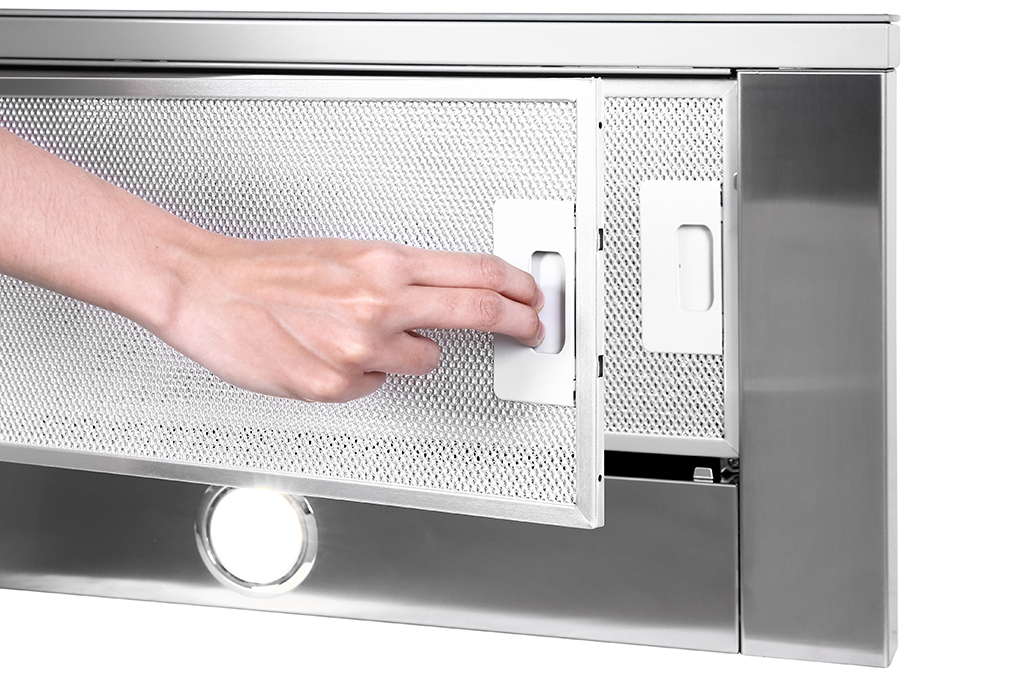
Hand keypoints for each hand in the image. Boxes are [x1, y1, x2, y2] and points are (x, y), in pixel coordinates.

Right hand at [159, 235, 545, 401]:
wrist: (208, 290)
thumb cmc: (269, 272)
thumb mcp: (346, 256)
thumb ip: (398, 279)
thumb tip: (440, 301)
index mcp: (384, 262)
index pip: (475, 273)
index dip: (516, 287)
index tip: (532, 297)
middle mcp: (381, 301)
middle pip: (478, 312)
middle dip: (518, 322)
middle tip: (531, 328)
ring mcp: (361, 347)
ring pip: (424, 359)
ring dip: (407, 352)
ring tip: (357, 335)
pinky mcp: (338, 385)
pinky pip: (376, 385)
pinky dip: (362, 374)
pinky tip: (327, 354)